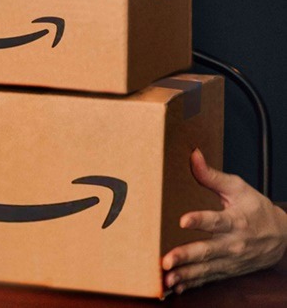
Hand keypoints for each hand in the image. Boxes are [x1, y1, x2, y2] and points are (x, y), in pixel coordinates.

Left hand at [162, 148, 286, 293]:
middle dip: (187, 256)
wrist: (282, 237)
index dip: (200, 219)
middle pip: (208, 250)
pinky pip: (208, 279)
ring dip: (186, 275)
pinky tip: (175, 288)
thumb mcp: (238, 188)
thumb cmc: (256, 209)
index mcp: (236, 221)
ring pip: (206, 269)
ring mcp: (231, 260)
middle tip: (167, 260)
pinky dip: (192, 285)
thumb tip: (193, 155)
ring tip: (167, 279)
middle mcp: (233, 243)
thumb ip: (212, 175)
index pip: (217, 220)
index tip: (183, 220)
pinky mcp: (228, 270)